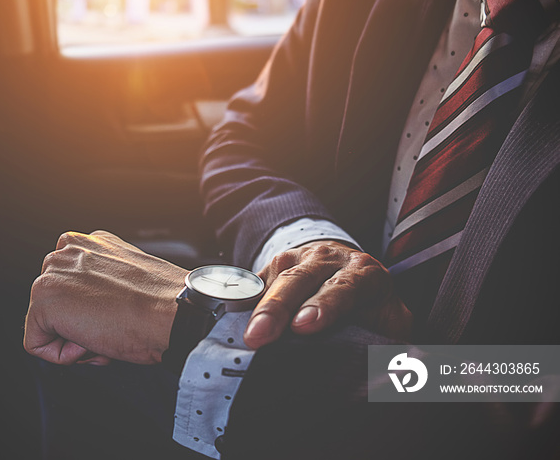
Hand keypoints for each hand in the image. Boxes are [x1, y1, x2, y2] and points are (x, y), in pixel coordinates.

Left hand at [23, 231, 186, 365]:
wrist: (172, 312)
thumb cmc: (163, 303)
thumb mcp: (129, 277)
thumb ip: (103, 280)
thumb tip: (91, 304)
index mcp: (90, 243)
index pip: (70, 286)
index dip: (91, 311)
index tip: (115, 314)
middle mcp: (68, 251)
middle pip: (55, 304)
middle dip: (79, 324)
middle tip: (110, 327)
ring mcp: (53, 273)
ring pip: (45, 323)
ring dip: (72, 338)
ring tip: (104, 333)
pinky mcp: (45, 300)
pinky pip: (36, 343)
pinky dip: (61, 355)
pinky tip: (92, 342)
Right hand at [244, 240, 411, 347]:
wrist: (344, 272)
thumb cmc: (368, 310)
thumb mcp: (391, 323)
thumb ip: (396, 345)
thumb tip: (405, 375)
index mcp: (364, 274)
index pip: (344, 288)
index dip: (324, 306)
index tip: (304, 327)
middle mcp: (329, 259)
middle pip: (300, 280)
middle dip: (278, 308)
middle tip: (261, 336)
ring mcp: (296, 259)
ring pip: (273, 279)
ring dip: (256, 307)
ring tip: (243, 334)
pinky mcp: (270, 266)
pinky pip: (252, 281)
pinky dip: (240, 298)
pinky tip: (229, 315)